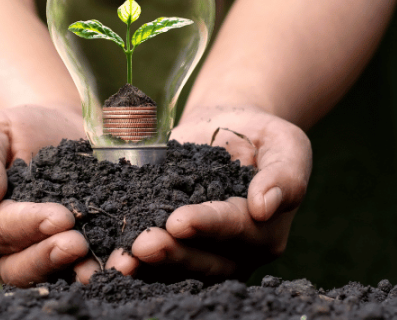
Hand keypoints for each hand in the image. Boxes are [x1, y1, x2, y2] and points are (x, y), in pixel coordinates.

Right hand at [0, 105, 99, 285]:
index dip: (28, 225)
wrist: (53, 128)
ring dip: (81, 271)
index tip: (59, 216)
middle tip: (78, 243)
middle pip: (23, 266)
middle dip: (51, 256)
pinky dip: (108, 263)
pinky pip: (89, 265)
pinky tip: (127, 257)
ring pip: (57, 275)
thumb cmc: (11, 130)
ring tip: (105, 263)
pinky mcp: (79, 253)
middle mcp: (9, 251)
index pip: (0, 231)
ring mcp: (44, 256)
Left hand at [105, 105, 311, 279]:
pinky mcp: (176, 247)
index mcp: (266, 230)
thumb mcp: (285, 144)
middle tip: (143, 244)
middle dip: (173, 252)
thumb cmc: (261, 134)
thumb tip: (265, 206)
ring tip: (122, 259)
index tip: (179, 220)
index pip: (236, 230)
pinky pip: (156, 262)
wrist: (227, 127)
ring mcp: (204, 254)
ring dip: (149, 266)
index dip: (208, 225)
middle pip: (206, 260)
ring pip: (178, 268)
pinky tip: (111, 257)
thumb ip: (284, 175)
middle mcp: (236, 252)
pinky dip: (134, 261)